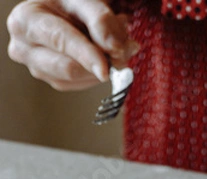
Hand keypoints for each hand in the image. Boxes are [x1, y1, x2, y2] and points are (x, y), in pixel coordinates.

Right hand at [7, 0, 138, 90]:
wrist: (62, 9)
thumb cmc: (68, 2)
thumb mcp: (82, 0)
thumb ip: (99, 20)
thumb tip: (115, 49)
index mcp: (25, 21)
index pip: (60, 41)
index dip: (86, 55)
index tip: (106, 69)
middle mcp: (24, 48)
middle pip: (68, 67)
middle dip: (100, 62)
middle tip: (125, 49)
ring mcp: (38, 68)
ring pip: (77, 79)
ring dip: (102, 66)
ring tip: (113, 45)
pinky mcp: (53, 81)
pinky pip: (81, 84)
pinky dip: (97, 72)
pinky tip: (101, 56)